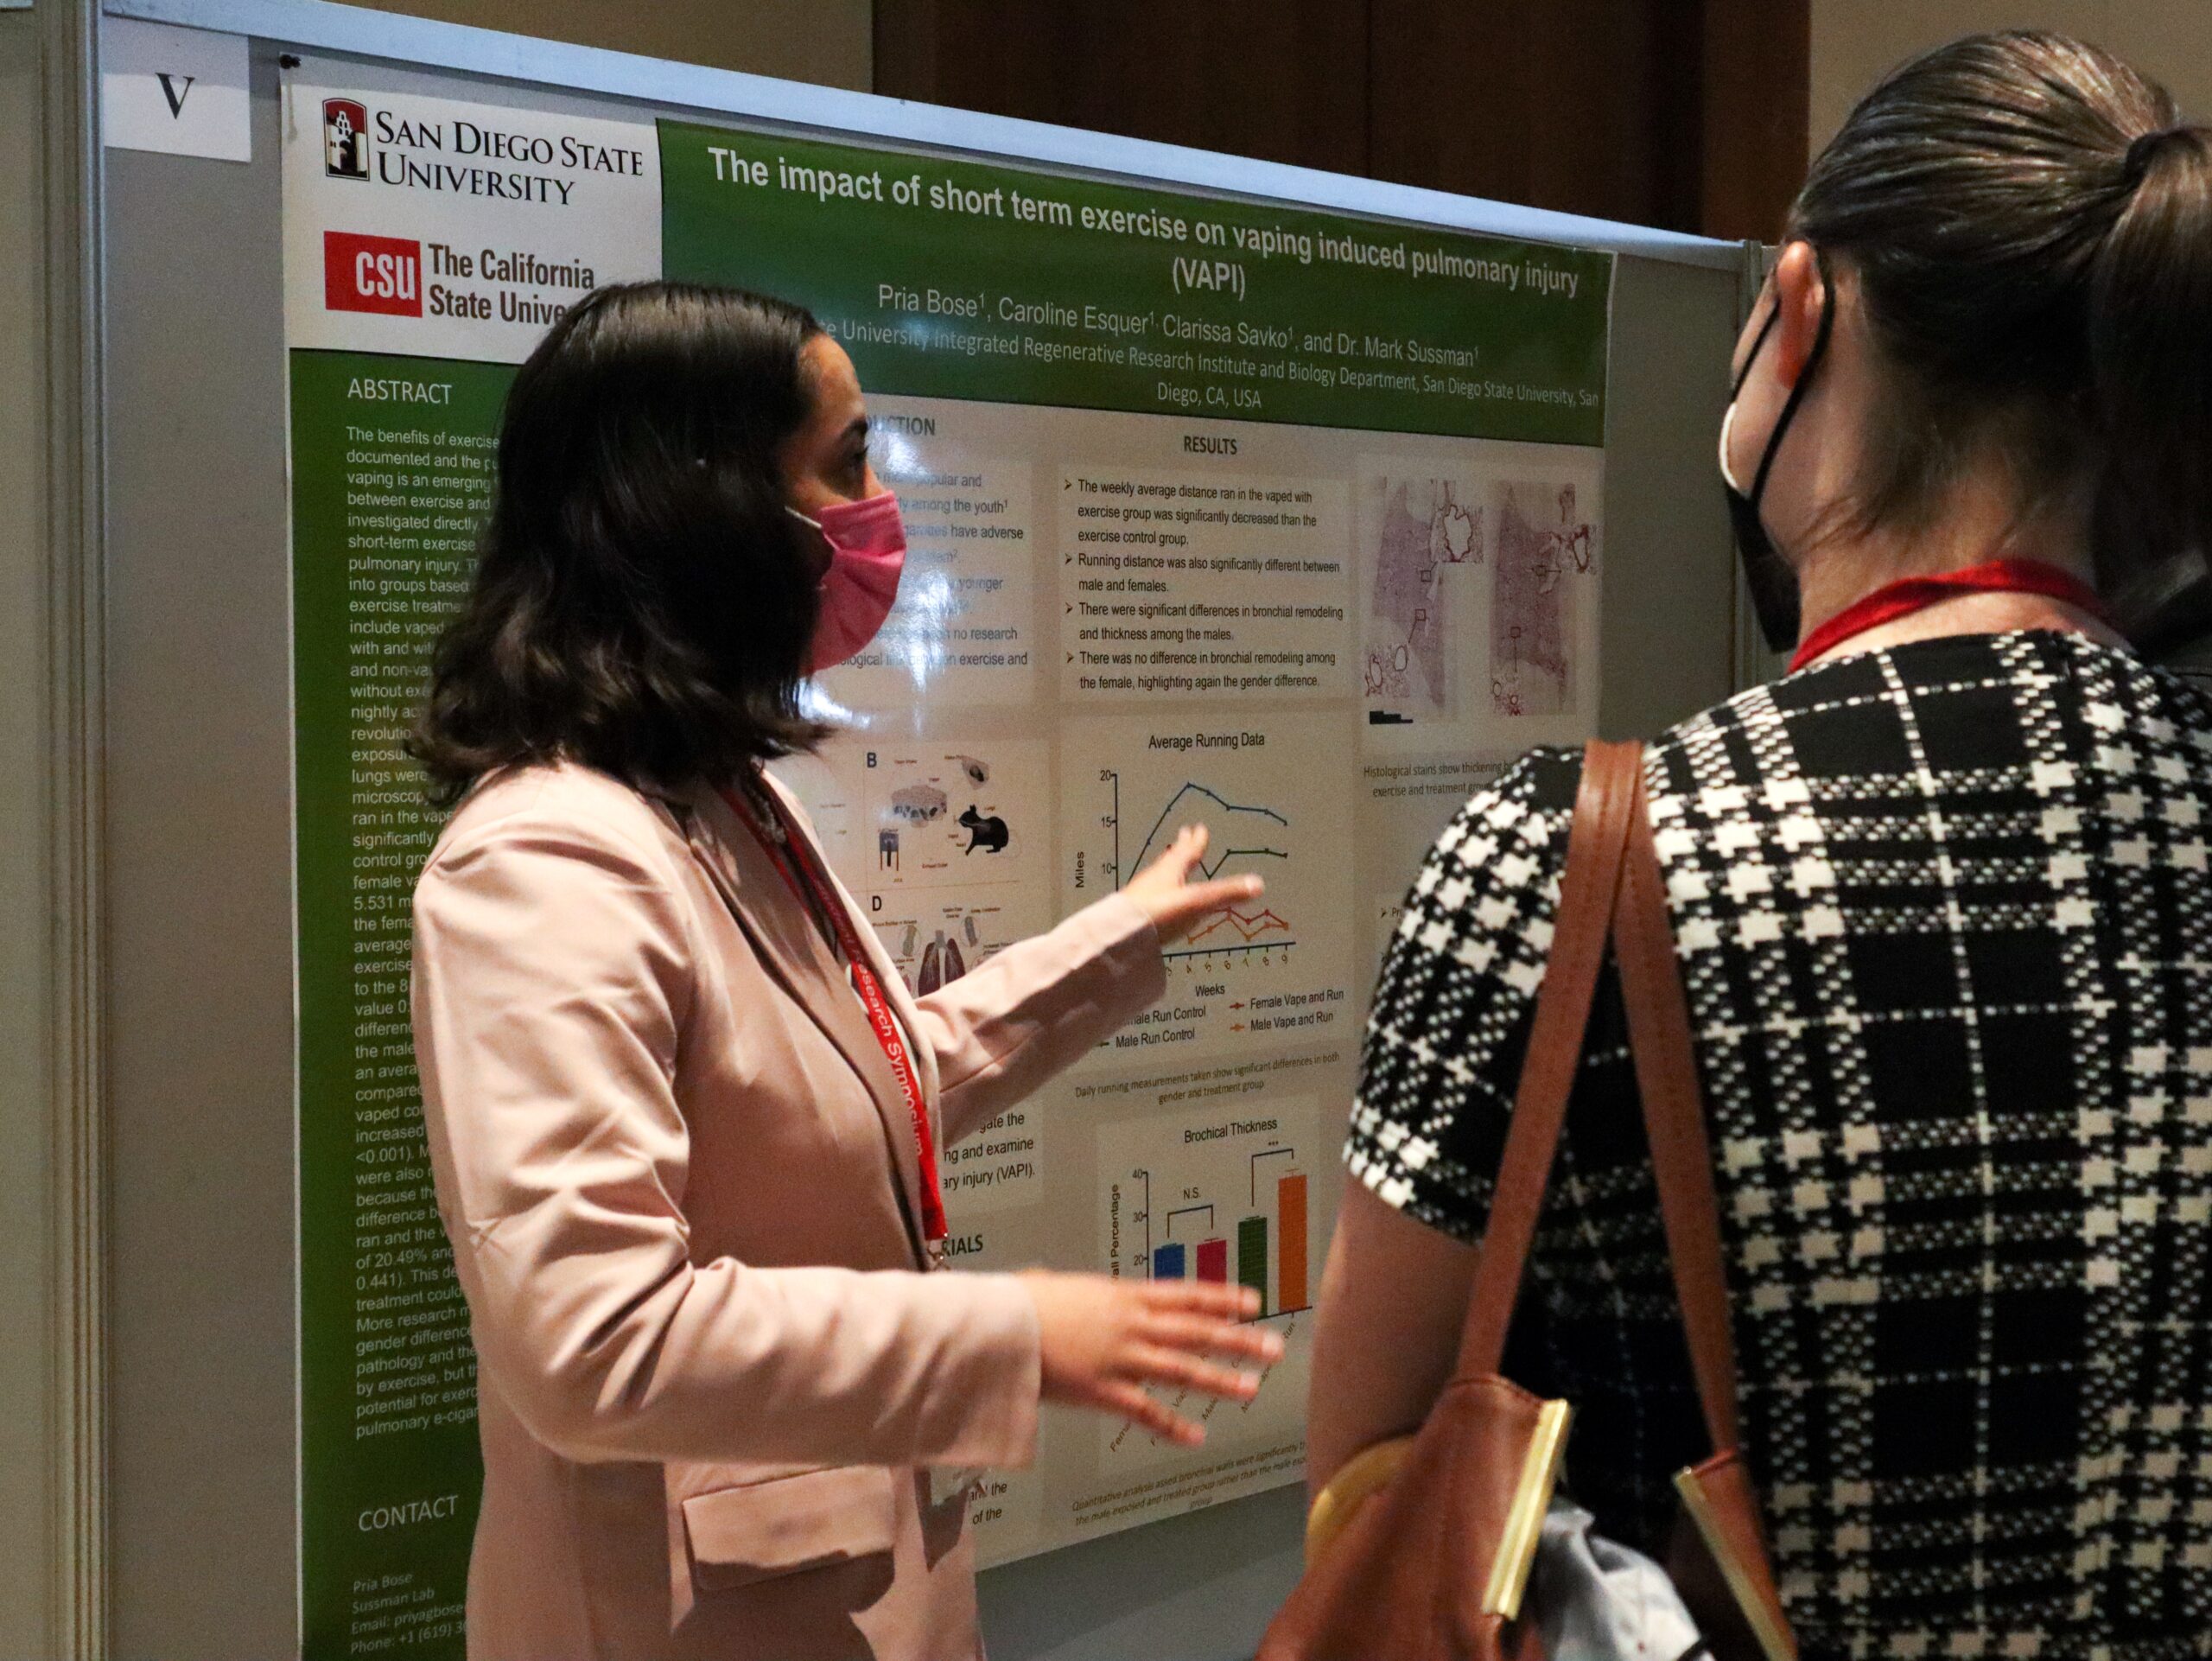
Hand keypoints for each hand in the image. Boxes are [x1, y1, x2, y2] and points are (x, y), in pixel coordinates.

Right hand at [1020, 1271, 1284, 1445]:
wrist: (998, 1328)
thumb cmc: (1017, 1302)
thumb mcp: (1050, 1284)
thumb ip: (1065, 1290)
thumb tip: (1048, 1280)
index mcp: (1122, 1294)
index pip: (1184, 1295)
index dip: (1221, 1299)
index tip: (1253, 1301)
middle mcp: (1130, 1323)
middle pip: (1196, 1331)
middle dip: (1238, 1340)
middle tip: (1275, 1347)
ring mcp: (1120, 1358)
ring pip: (1182, 1369)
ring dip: (1220, 1380)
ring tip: (1252, 1389)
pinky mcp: (1103, 1391)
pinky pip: (1146, 1412)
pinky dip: (1173, 1426)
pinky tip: (1198, 1437)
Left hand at [1119, 825, 1265, 946]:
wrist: (1120, 937)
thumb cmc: (1160, 914)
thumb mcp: (1197, 903)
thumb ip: (1226, 894)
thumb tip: (1259, 884)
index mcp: (1171, 871)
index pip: (1187, 853)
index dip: (1195, 842)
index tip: (1198, 828)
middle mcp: (1156, 878)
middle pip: (1171, 859)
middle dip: (1180, 848)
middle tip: (1183, 834)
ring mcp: (1143, 895)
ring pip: (1160, 874)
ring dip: (1169, 866)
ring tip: (1172, 861)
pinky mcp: (1135, 913)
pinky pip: (1152, 893)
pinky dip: (1161, 888)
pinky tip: (1158, 897)